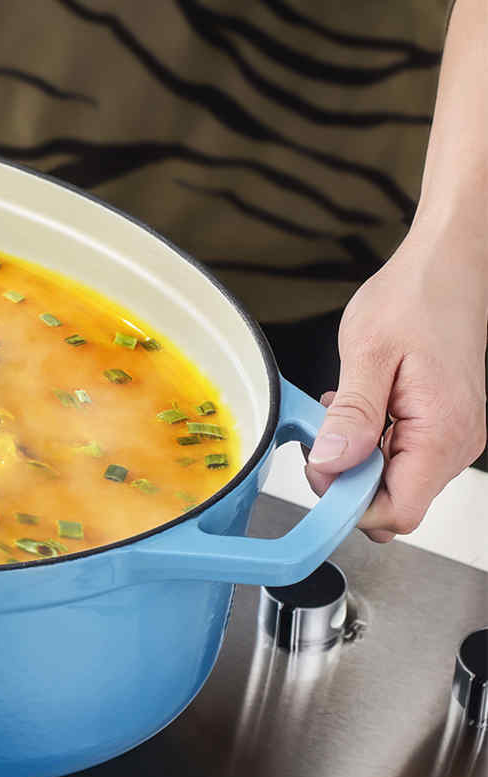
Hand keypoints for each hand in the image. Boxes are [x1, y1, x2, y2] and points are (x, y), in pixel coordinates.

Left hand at [305, 228, 487, 541]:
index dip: (350, 504)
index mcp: (441, 432)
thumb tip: (330, 465)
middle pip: (396, 499)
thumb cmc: (414, 298)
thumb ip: (352, 416)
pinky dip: (373, 440)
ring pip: (398, 478)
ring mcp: (456, 434)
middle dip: (349, 479)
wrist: (449, 265)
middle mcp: (458, 442)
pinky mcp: (447, 423)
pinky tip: (357, 409)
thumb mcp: (368, 353)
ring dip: (359, 457)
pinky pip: (404, 453)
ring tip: (340, 412)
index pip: (399, 511)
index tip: (318, 472)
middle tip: (321, 435)